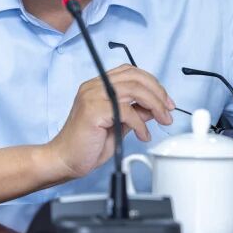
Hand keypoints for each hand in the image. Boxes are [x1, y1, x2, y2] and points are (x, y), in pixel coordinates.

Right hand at [44, 65, 174, 179]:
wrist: (64, 160)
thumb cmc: (87, 145)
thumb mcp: (119, 126)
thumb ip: (135, 113)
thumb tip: (154, 108)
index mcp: (98, 86)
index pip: (131, 72)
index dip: (153, 83)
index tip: (166, 101)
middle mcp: (94, 86)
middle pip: (135, 77)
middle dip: (158, 93)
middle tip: (168, 110)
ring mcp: (92, 95)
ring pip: (134, 89)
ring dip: (155, 105)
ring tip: (162, 120)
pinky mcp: (93, 110)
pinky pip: (126, 111)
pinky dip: (140, 124)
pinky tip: (142, 135)